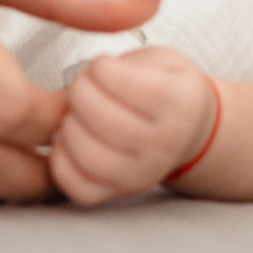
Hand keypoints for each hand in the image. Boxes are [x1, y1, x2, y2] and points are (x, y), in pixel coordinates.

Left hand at [48, 47, 216, 206]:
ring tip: (73, 113)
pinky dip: (62, 164)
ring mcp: (143, 173)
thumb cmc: (168, 92)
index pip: (131, 87)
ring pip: (92, 157)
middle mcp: (165, 144)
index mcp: (180, 105)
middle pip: (107, 121)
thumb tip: (90, 75)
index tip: (100, 65)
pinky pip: (82, 190)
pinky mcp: (120, 191)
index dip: (103, 70)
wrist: (190, 131)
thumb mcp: (164, 60)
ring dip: (70, 128)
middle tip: (81, 85)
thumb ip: (130, 63)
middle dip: (81, 94)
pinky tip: (66, 141)